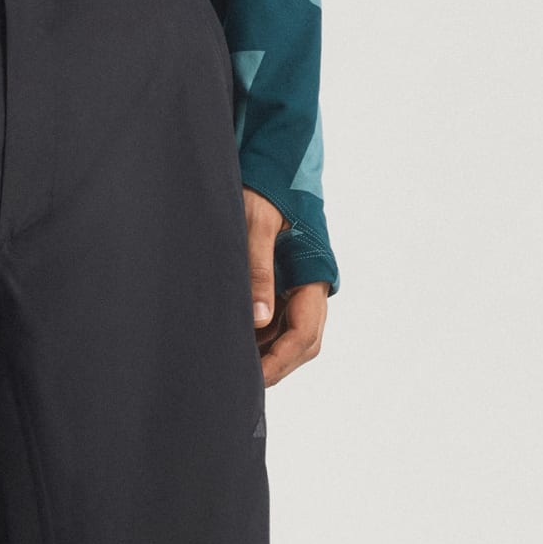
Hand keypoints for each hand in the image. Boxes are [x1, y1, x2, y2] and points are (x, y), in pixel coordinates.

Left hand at [243, 189, 328, 388]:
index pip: (305, 334)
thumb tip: (259, 319)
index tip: (254, 379)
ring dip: (263, 353)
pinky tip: (230, 341)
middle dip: (273, 365)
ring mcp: (295, 286)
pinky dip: (256, 336)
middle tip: (238, 382)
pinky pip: (273, 320)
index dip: (280, 361)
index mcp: (313, 274)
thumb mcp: (256, 224)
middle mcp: (309, 285)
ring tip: (228, 364)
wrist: (268, 161)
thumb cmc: (264, 185)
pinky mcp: (279, 282)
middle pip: (300, 343)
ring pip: (287, 335)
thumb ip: (257, 270)